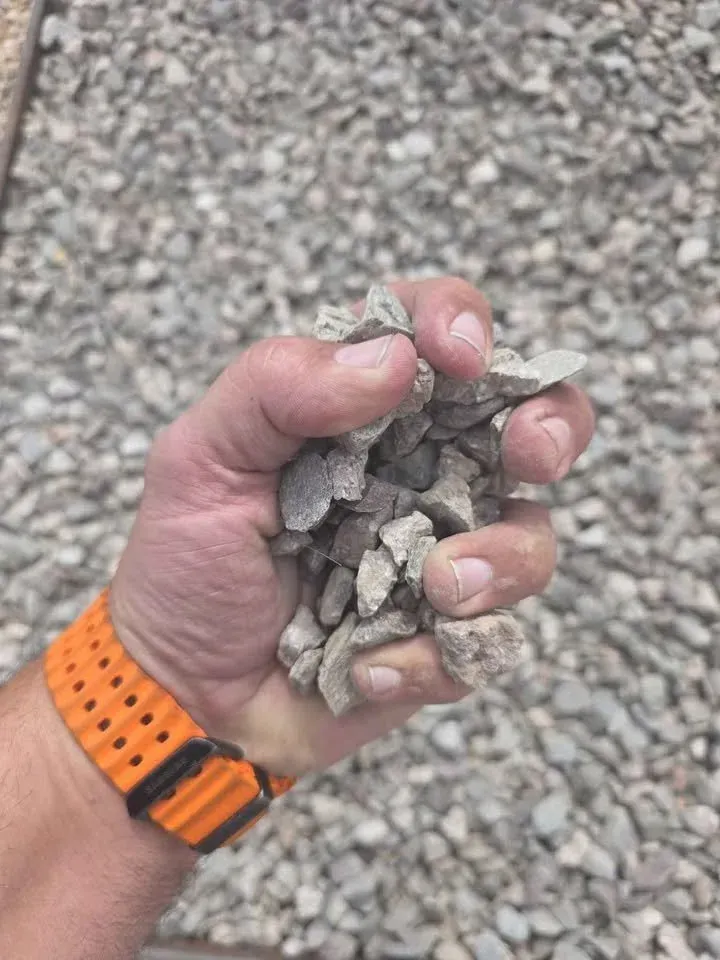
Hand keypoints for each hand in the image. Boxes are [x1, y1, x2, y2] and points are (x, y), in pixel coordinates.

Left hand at [110, 277, 593, 777]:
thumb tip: (396, 356)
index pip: (434, 336)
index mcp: (361, 415)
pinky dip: (430, 655)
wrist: (186, 694)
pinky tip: (366, 666)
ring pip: (531, 537)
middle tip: (527, 454)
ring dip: (498, 561)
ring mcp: (440, 555)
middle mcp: (418, 474)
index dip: (462, 323)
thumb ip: (278, 385)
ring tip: (435, 591)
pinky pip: (487, 639)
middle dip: (550, 427)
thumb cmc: (188, 565)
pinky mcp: (446, 637)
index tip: (458, 354)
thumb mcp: (201, 459)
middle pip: (531, 421)